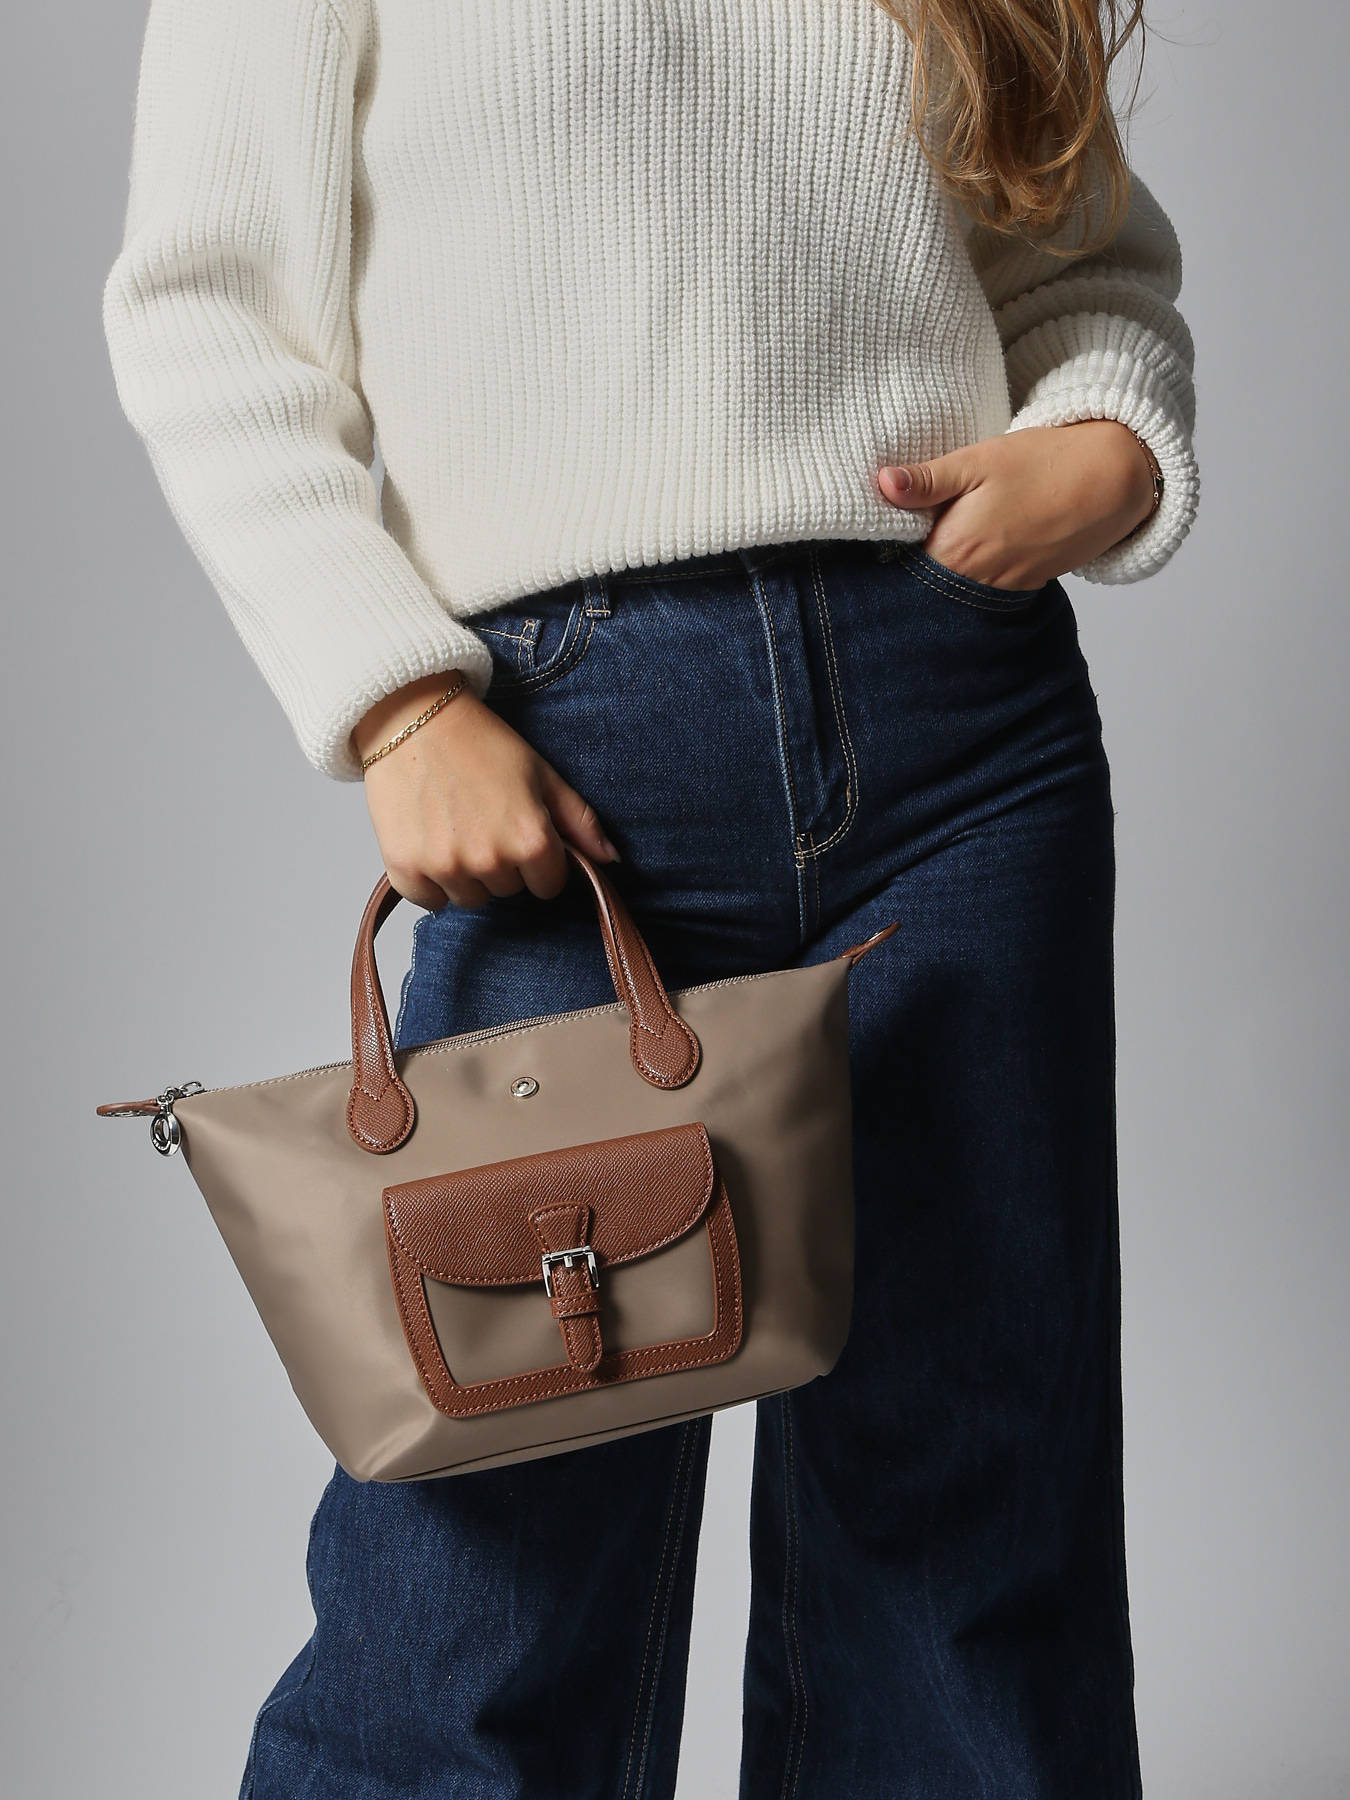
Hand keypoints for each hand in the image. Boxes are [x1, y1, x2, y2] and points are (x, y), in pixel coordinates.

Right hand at [353, 673, 619, 909]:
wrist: (411, 718)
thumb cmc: (479, 741)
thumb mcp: (541, 773)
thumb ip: (580, 821)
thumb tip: (610, 859)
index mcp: (530, 839)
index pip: (549, 885)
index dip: (539, 859)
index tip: (519, 832)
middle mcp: (490, 859)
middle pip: (508, 891)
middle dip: (502, 863)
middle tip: (482, 819)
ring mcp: (445, 867)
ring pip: (470, 898)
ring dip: (466, 874)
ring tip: (455, 827)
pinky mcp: (405, 868)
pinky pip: (430, 900)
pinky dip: (429, 880)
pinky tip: (429, 841)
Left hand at [877, 420, 1157, 590]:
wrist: (1111, 479)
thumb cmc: (1043, 464)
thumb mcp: (978, 460)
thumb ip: (928, 480)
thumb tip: (882, 484)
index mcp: (955, 548)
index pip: (901, 561)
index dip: (890, 544)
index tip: (883, 526)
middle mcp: (976, 579)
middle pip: (927, 579)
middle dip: (916, 559)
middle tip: (914, 529)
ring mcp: (1003, 587)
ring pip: (956, 585)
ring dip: (948, 566)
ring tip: (950, 533)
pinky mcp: (1025, 585)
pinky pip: (986, 585)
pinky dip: (977, 570)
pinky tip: (982, 542)